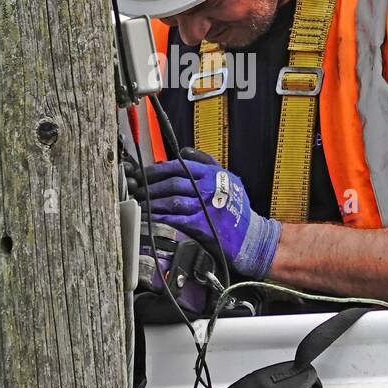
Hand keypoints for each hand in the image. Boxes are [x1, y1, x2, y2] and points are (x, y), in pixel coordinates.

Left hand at [144, 149, 280, 279]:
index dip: (157, 169)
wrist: (250, 235)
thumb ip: (206, 162)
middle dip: (151, 186)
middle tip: (137, 189)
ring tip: (139, 203)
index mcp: (212, 174)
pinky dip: (160, 217)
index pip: (178, 166)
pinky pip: (175, 218)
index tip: (144, 173)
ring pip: (171, 200)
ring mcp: (204, 206)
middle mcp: (208, 187)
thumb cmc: (237, 206)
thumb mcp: (228, 177)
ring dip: (152, 202)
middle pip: (172, 182)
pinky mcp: (201, 225)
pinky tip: (150, 217)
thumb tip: (183, 152)